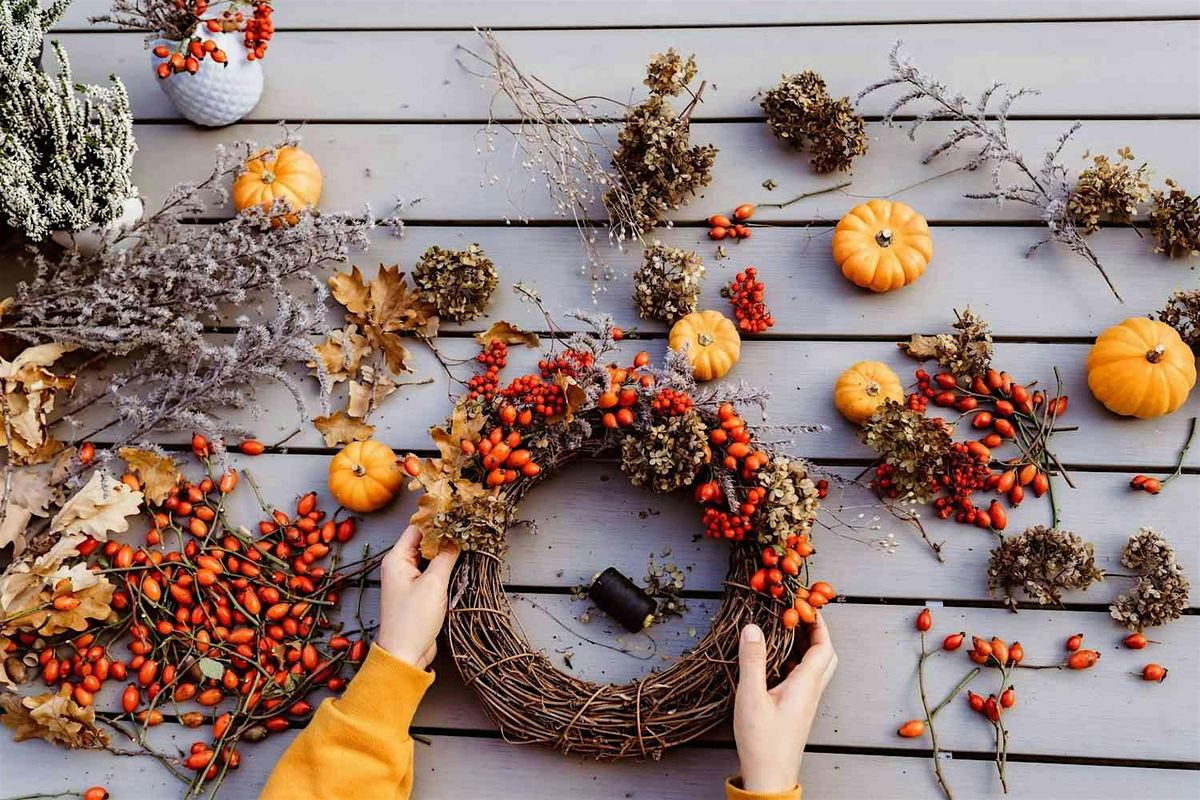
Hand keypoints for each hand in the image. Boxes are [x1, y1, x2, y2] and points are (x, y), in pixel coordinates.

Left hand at [375, 525, 459, 668]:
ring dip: (446, 550)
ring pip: (429, 556)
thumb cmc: (413, 620)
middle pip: (424, 540)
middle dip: (445, 533)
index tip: (458, 510)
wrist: (404, 655)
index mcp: (396, 559)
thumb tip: (456, 537)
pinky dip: (444, 565)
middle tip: (468, 524)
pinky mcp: (417, 592)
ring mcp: (408, 579)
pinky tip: (461, 561)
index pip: (417, 528)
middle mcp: (399, 565)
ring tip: (468, 539)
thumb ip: (446, 557)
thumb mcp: (433, 584)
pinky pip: (431, 571)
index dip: (437, 518)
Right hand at [733, 612, 836, 793]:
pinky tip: (775, 660)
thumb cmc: (762, 741)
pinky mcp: (796, 710)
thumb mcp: (751, 697)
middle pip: (825, 656)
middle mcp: (811, 692)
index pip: (823, 647)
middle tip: (799, 616)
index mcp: (806, 685)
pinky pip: (803, 678)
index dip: (818, 623)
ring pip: (815, 668)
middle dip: (816, 632)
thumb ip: (752, 661)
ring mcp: (805, 702)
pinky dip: (794, 661)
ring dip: (805, 646)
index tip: (805, 604)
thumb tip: (752, 627)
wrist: (769, 778)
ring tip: (785, 631)